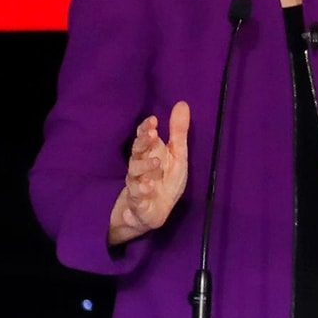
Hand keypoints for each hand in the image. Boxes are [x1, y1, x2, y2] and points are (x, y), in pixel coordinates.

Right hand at [109, 101, 190, 246]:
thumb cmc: (164, 182)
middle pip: (137, 154)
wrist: (150, 214)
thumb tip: (182, 103)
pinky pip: (137, 198)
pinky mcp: (139, 205)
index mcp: (149, 156)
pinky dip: (141, 192)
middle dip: (143, 144)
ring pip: (135, 175)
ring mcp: (137, 187)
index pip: (145, 140)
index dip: (147, 130)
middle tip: (152, 134)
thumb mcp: (177, 156)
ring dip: (144, 167)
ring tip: (156, 161)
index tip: (153, 120)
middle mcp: (140, 169)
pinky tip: (147, 187)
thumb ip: (178, 132)